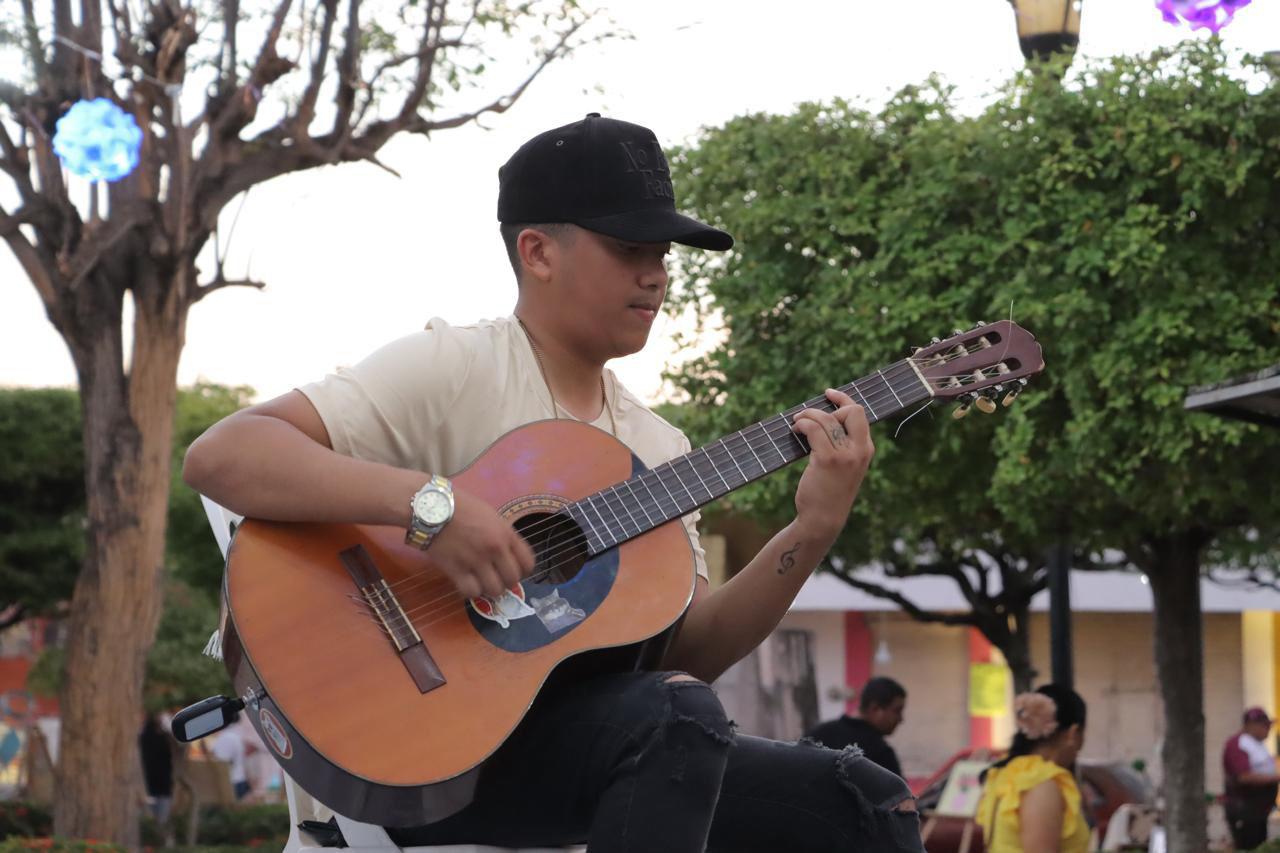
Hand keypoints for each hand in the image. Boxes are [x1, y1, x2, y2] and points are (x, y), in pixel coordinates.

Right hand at [426, 489, 535, 599]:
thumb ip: (503, 535)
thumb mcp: (491, 515)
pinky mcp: (456, 570)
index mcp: (506, 533)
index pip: (528, 563)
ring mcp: (476, 561)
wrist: (432, 507)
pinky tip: (467, 583)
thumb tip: (508, 556)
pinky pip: (471, 592)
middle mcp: (495, 549)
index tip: (515, 571)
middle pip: (512, 580)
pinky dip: (470, 591)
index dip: (523, 571)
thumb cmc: (462, 507)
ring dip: (489, 589)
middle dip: (506, 582)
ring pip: (494, 590)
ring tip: (481, 582)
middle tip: (496, 577)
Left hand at [790, 389, 874, 538]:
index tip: (828, 393)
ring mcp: (845, 455)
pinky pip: (813, 429)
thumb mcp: (844, 467)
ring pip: (826, 419)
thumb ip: (842, 445)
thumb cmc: (829, 492)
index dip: (843, 399)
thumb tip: (822, 418)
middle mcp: (859, 450)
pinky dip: (802, 424)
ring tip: (796, 423)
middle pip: (850, 411)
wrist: (823, 519)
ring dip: (807, 416)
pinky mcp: (827, 459)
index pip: (859, 413)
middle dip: (827, 408)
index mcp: (865, 449)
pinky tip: (795, 430)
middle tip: (808, 418)